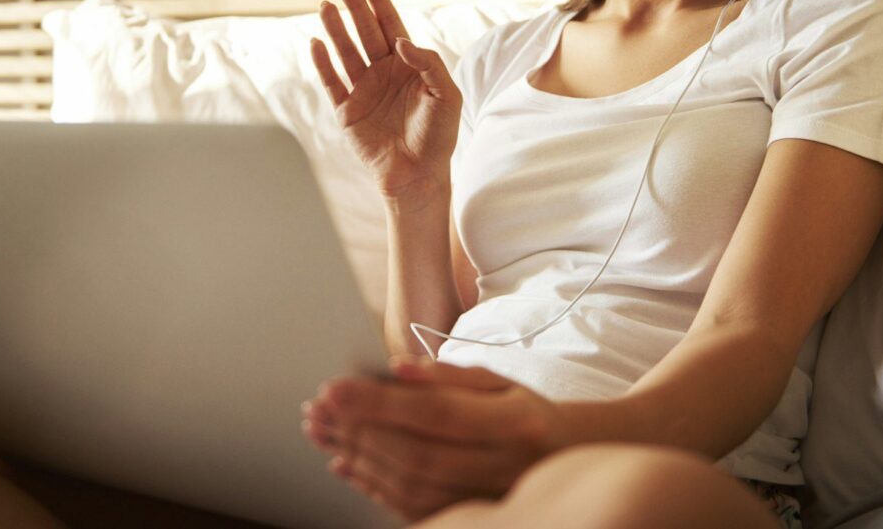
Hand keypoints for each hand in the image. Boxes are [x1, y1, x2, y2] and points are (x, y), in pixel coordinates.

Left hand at [300, 358, 568, 522]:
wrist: (565, 457)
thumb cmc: (524, 411)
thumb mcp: (498, 380)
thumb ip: (448, 375)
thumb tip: (397, 368)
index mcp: (513, 422)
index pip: (436, 412)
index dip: (381, 402)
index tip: (334, 387)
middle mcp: (501, 466)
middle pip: (417, 453)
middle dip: (359, 431)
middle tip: (317, 410)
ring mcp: (487, 497)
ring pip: (411, 485)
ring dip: (358, 459)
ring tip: (322, 432)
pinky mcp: (470, 515)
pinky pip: (413, 508)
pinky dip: (373, 486)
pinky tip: (346, 464)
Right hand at [310, 0, 461, 212]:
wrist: (420, 176)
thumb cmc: (438, 137)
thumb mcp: (447, 95)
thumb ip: (428, 63)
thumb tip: (400, 41)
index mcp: (408, 65)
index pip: (390, 23)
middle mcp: (383, 72)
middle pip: (365, 30)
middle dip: (354, 4)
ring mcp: (363, 90)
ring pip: (346, 51)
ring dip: (336, 28)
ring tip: (326, 4)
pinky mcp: (347, 111)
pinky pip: (331, 82)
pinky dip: (323, 63)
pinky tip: (316, 43)